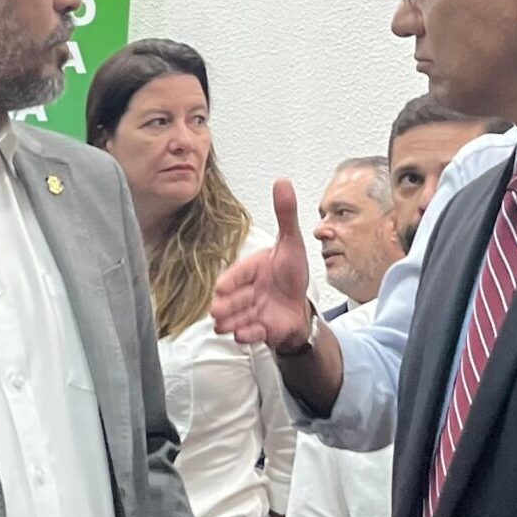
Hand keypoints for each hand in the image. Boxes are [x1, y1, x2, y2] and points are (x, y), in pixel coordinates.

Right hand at [210, 179, 310, 352]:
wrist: (299, 306)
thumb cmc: (290, 274)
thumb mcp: (291, 243)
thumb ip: (285, 215)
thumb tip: (282, 181)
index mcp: (252, 269)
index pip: (238, 273)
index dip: (231, 281)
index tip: (221, 287)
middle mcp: (248, 292)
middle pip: (233, 300)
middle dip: (225, 306)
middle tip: (217, 311)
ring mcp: (251, 312)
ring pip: (237, 318)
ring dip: (231, 323)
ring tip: (226, 327)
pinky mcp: (259, 330)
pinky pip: (251, 334)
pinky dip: (247, 335)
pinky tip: (244, 335)